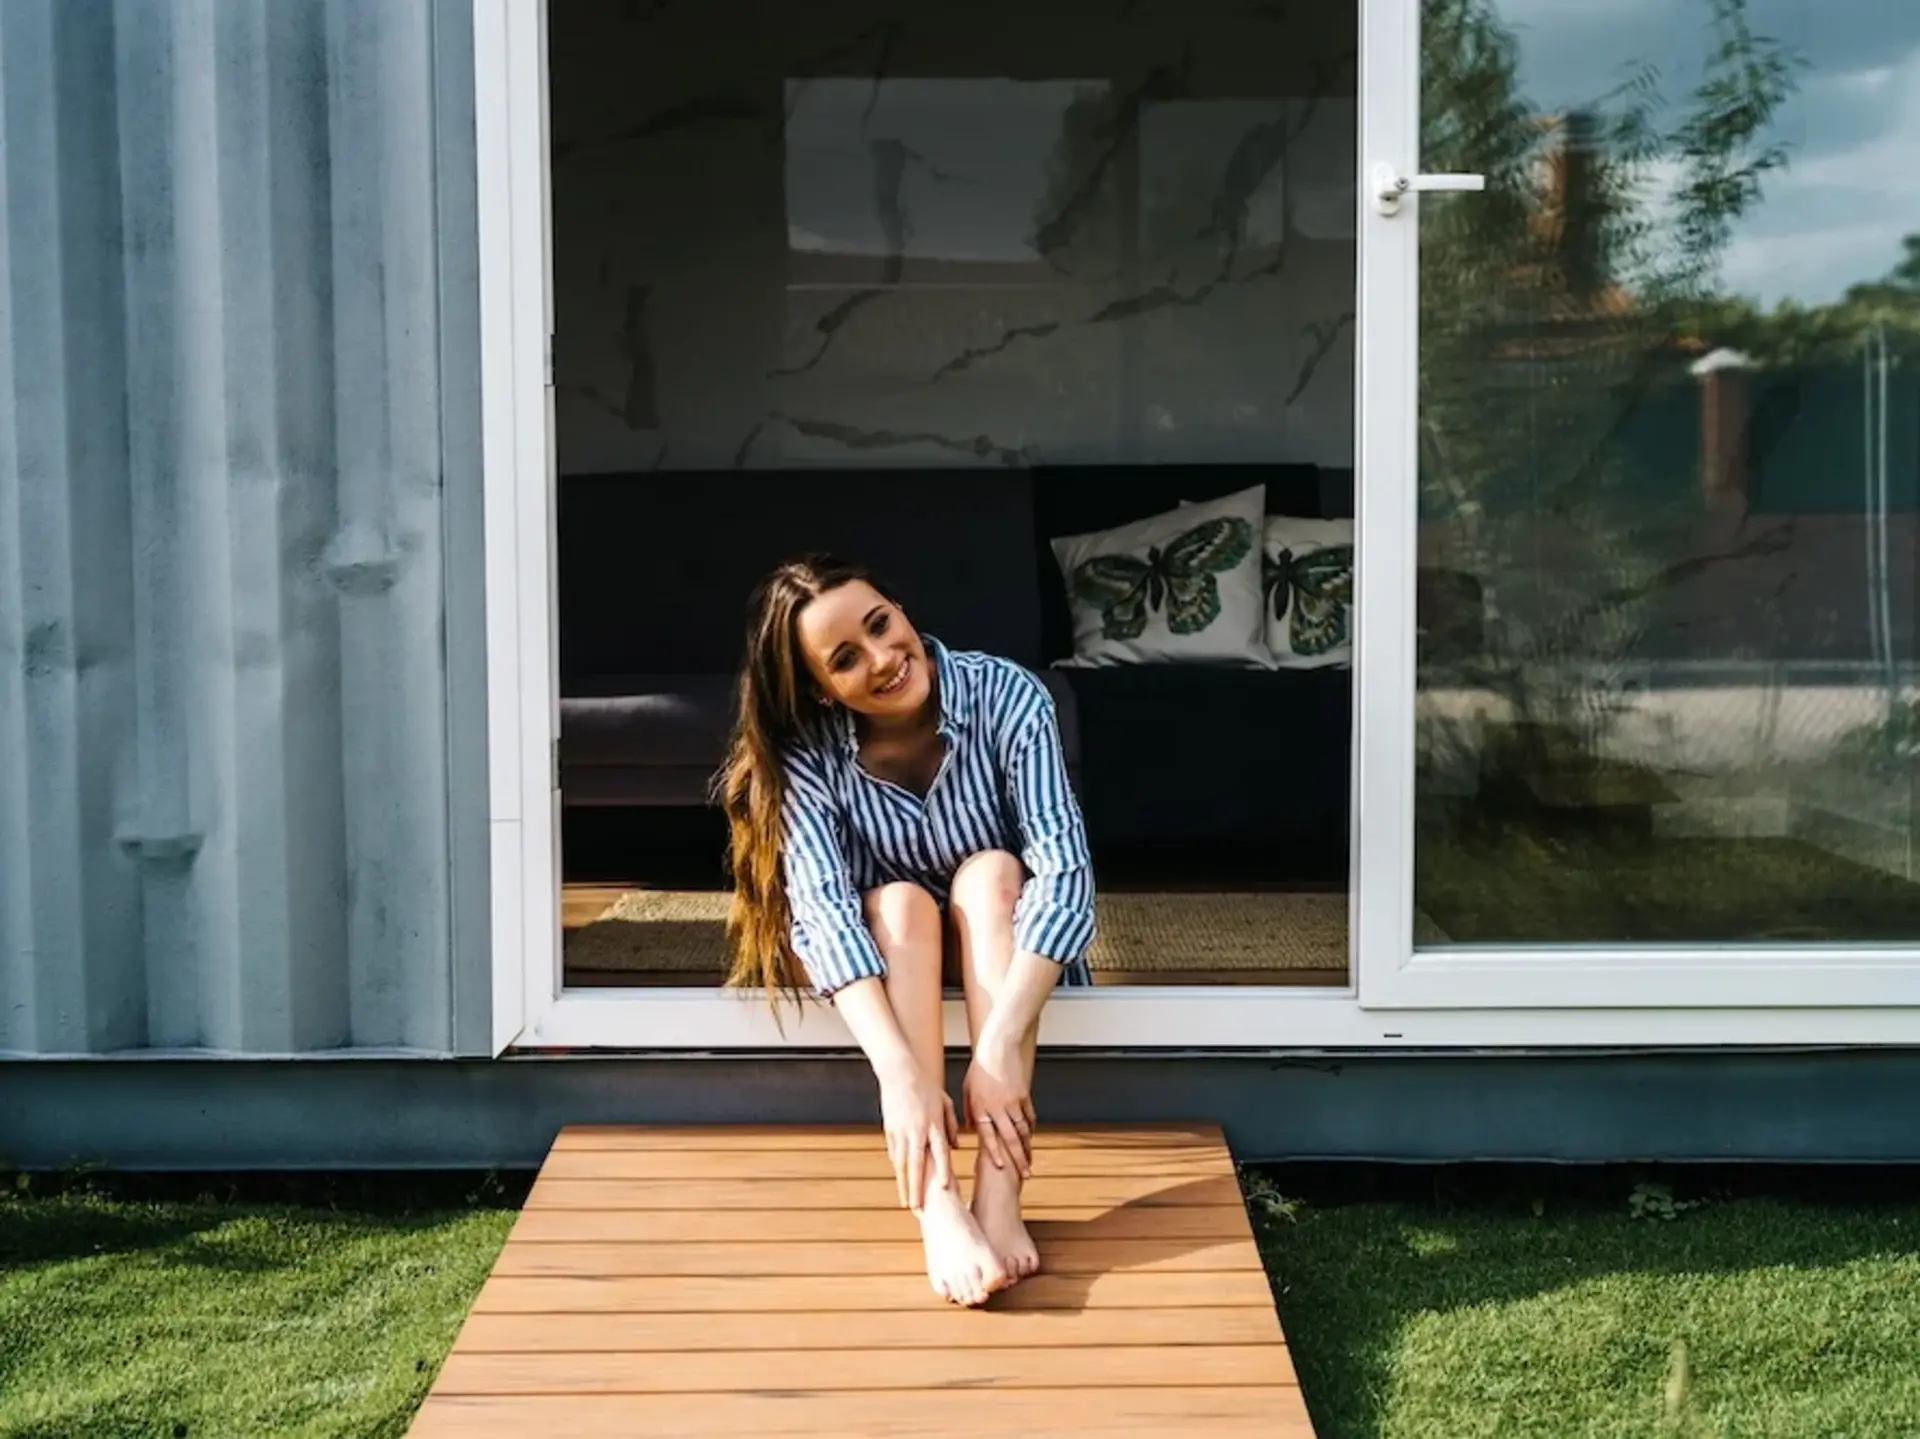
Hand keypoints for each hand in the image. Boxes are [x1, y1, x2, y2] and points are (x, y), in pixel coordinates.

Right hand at [878, 1070, 958, 1209]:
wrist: (899, 1071)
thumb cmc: (926, 1086)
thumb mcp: (944, 1103)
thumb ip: (951, 1126)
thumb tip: (955, 1147)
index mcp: (932, 1123)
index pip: (939, 1150)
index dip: (942, 1169)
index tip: (945, 1187)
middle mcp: (916, 1130)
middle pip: (917, 1164)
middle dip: (917, 1188)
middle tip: (917, 1209)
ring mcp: (900, 1132)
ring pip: (902, 1164)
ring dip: (904, 1185)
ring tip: (907, 1203)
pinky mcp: (890, 1130)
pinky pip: (894, 1153)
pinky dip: (898, 1169)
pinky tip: (901, 1182)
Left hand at [963, 1033, 1033, 1176]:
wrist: (999, 1047)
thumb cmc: (979, 1069)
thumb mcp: (967, 1090)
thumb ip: (970, 1112)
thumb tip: (972, 1130)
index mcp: (981, 1107)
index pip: (989, 1136)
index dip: (996, 1154)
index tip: (1003, 1169)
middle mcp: (998, 1107)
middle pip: (1011, 1138)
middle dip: (1019, 1159)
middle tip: (1026, 1175)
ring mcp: (1013, 1101)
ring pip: (1023, 1130)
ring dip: (1027, 1148)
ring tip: (1030, 1162)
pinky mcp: (1024, 1095)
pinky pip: (1029, 1117)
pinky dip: (1031, 1129)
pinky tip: (1031, 1139)